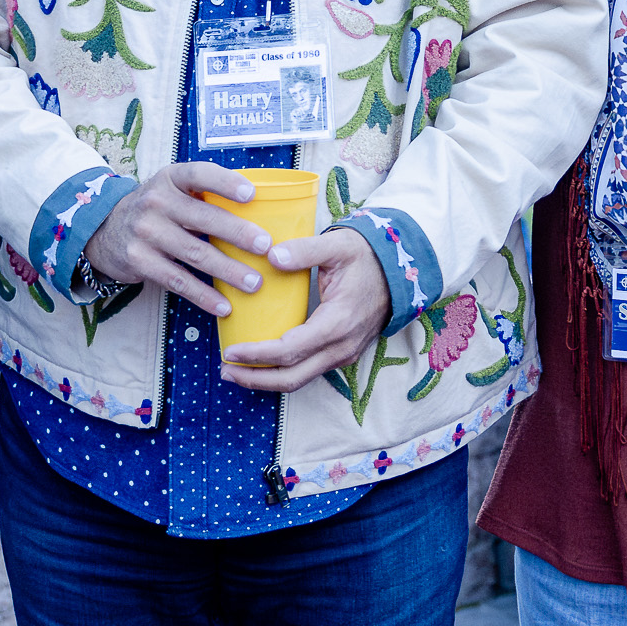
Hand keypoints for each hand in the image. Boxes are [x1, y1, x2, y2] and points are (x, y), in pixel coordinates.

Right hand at [83, 162, 272, 319]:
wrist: (106, 230)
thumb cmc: (156, 209)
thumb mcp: (172, 190)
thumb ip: (203, 194)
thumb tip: (259, 209)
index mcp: (170, 178)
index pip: (199, 174)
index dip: (225, 183)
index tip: (251, 194)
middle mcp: (156, 201)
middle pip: (203, 217)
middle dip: (237, 233)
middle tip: (265, 246)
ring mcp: (145, 232)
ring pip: (195, 253)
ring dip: (228, 270)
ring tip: (254, 282)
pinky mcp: (140, 260)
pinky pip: (178, 281)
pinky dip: (204, 295)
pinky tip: (224, 305)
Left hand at [221, 230, 389, 391]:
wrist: (401, 271)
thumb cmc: (367, 256)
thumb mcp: (337, 245)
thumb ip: (305, 250)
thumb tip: (272, 255)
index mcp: (337, 323)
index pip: (289, 350)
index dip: (257, 355)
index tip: (230, 350)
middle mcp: (341, 347)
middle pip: (292, 377)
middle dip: (256, 379)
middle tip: (225, 371)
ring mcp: (344, 354)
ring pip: (301, 380)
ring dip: (267, 380)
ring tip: (237, 371)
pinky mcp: (343, 354)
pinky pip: (309, 371)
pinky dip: (284, 372)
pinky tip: (264, 363)